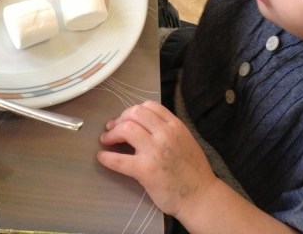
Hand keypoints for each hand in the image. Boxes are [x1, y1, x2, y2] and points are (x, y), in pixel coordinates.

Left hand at [97, 100, 216, 217]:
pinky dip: (107, 157)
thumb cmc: (194, 172)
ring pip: (126, 129)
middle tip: (112, 128)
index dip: (133, 110)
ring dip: (112, 133)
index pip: (149, 106)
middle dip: (120, 118)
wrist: (201, 197)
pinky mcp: (145, 170)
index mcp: (176, 126)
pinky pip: (119, 160)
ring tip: (107, 140)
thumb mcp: (185, 140)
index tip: (126, 118)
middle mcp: (165, 134)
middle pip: (135, 113)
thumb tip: (144, 125)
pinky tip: (102, 157)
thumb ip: (168, 130)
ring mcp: (154, 151)